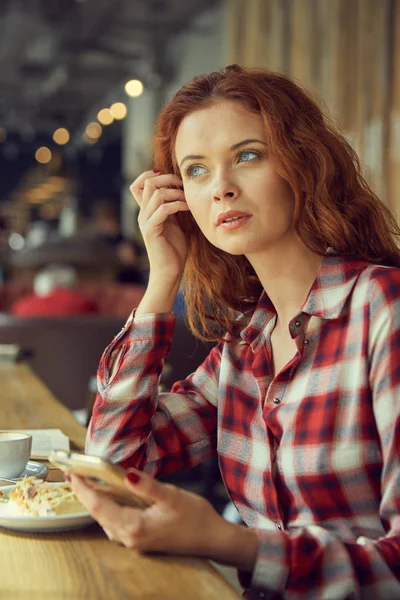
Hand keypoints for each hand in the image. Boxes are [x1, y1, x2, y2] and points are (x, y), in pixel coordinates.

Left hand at [69, 468, 257, 570]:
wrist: (212, 539)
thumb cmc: (196, 518)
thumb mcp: (172, 496)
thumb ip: (147, 486)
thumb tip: (127, 475)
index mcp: (135, 527)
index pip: (99, 506)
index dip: (83, 488)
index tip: (72, 473)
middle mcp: (130, 538)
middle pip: (98, 513)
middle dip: (85, 493)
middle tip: (76, 473)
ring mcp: (135, 541)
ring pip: (106, 519)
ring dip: (97, 501)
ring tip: (90, 481)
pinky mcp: (140, 539)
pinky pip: (116, 523)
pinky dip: (109, 508)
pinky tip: (114, 496)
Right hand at [130, 171, 190, 281]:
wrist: (170, 271)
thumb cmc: (174, 249)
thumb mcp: (176, 223)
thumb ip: (174, 208)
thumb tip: (181, 190)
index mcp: (147, 211)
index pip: (138, 184)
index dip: (152, 175)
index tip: (173, 179)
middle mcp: (143, 214)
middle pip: (148, 183)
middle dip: (168, 179)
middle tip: (183, 185)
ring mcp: (146, 222)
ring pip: (156, 194)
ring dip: (175, 193)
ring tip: (187, 200)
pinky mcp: (151, 230)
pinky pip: (162, 209)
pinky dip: (177, 205)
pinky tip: (187, 209)